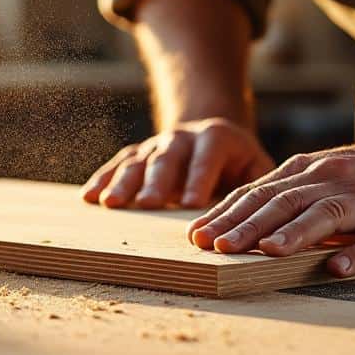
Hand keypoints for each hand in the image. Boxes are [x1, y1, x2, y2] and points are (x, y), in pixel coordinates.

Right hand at [81, 118, 274, 209]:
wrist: (212, 136)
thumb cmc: (240, 164)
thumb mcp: (258, 168)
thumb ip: (260, 187)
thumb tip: (264, 218)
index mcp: (216, 138)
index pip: (208, 157)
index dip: (200, 179)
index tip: (192, 205)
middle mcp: (183, 137)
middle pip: (168, 158)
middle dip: (158, 182)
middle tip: (150, 205)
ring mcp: (157, 145)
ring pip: (138, 161)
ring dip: (123, 183)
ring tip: (111, 204)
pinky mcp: (138, 154)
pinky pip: (118, 165)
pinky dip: (102, 180)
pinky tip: (89, 198)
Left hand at [186, 129, 354, 276]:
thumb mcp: (333, 174)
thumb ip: (295, 195)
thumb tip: (245, 225)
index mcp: (314, 171)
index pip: (260, 192)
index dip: (227, 214)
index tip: (196, 236)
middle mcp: (337, 179)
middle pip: (284, 201)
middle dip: (246, 225)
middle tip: (214, 248)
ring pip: (327, 214)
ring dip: (293, 234)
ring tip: (265, 252)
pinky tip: (338, 269)